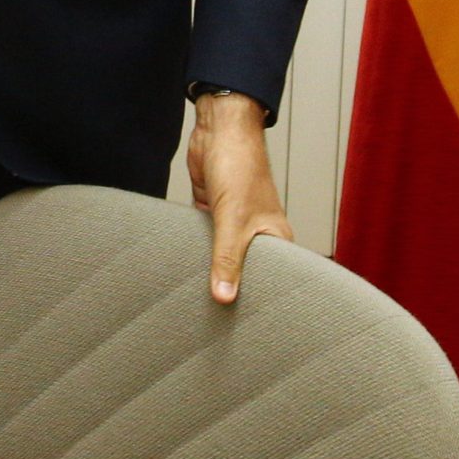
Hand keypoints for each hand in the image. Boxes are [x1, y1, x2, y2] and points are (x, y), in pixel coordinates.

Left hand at [187, 91, 292, 304]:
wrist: (219, 129)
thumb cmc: (240, 166)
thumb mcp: (233, 219)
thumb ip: (227, 259)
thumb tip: (224, 297)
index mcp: (276, 239)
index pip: (275, 280)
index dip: (263, 302)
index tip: (250, 330)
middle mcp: (258, 234)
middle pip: (244, 270)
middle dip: (231, 289)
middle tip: (217, 325)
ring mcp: (234, 224)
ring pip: (221, 257)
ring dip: (209, 270)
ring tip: (195, 303)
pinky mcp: (213, 213)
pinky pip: (204, 241)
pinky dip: (195, 251)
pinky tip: (182, 270)